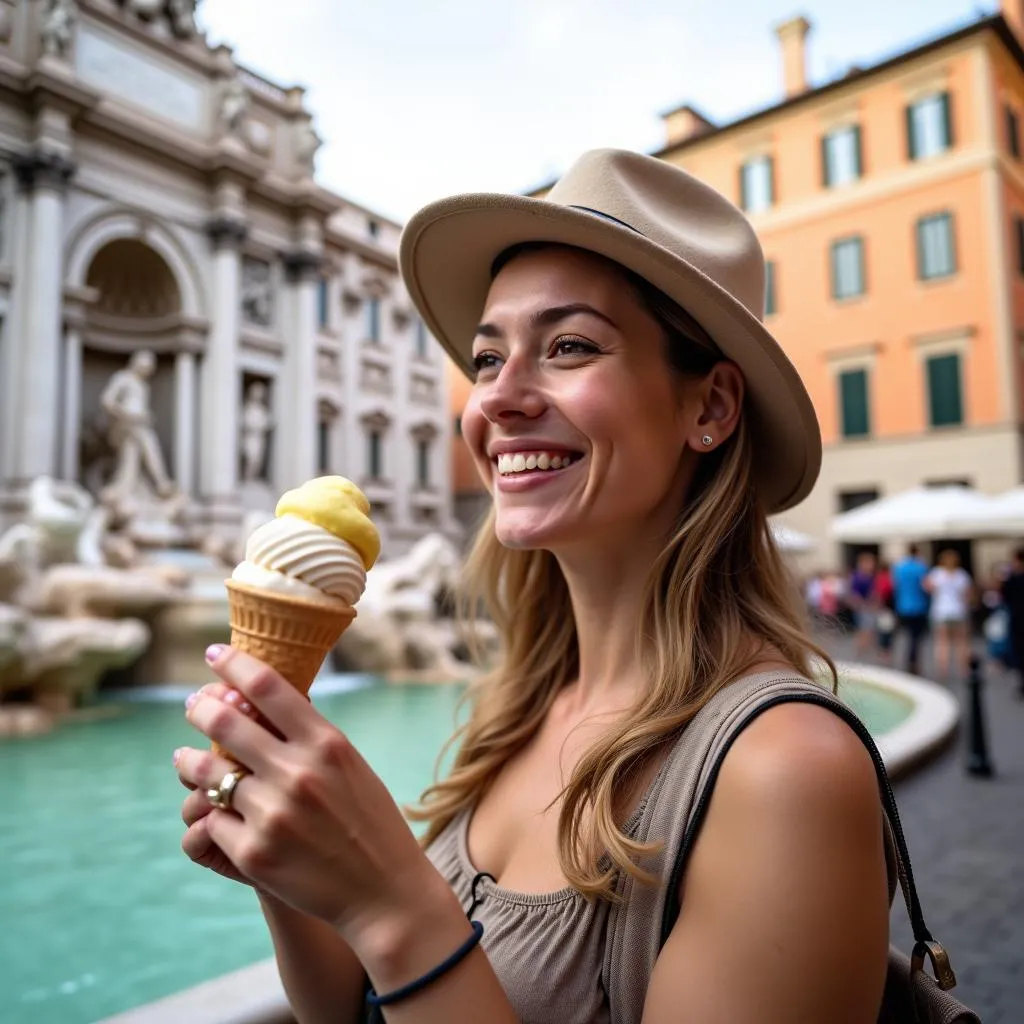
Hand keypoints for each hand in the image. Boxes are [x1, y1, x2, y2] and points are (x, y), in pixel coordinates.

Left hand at [174, 647, 441, 949]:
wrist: (383, 890)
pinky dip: (212, 814)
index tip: (214, 653)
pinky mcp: (253, 853)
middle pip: (227, 722)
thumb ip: (311, 736)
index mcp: (326, 743)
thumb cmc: (369, 820)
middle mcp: (298, 772)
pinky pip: (214, 820)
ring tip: (185, 758)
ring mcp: (273, 813)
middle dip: (201, 707)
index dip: (234, 663)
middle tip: (193, 704)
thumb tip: (263, 701)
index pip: (267, 687)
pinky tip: (213, 811)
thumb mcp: (350, 764)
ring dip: (190, 761)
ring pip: (208, 773)